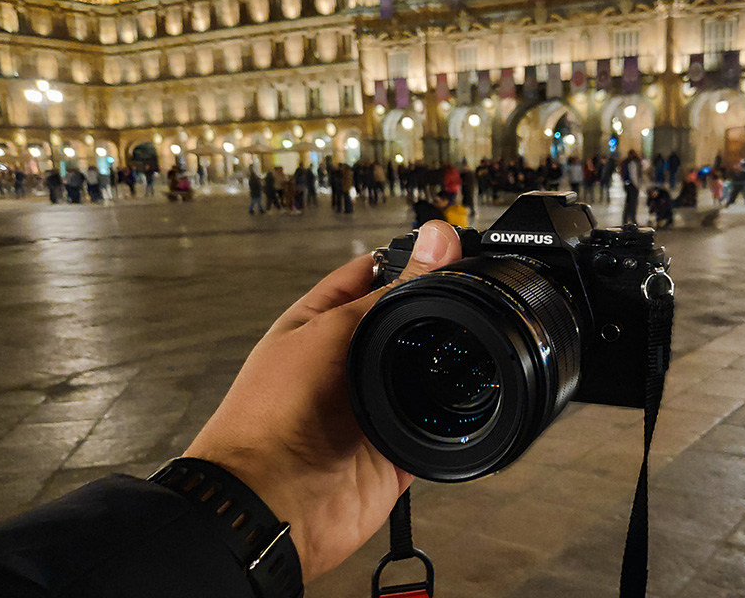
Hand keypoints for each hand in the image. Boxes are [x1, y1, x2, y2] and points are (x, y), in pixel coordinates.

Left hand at [184, 221, 462, 581]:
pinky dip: (453, 415)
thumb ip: (392, 291)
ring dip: (445, 363)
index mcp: (323, 324)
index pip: (372, 274)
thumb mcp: (332, 333)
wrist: (273, 502)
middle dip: (435, 310)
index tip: (448, 246)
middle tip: (472, 291)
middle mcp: (351, 362)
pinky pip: (437, 424)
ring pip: (426, 371)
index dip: (408, 259)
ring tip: (473, 342)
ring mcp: (376, 403)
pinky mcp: (399, 445)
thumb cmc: (270, 418)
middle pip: (407, 322)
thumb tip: (437, 241)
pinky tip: (467, 397)